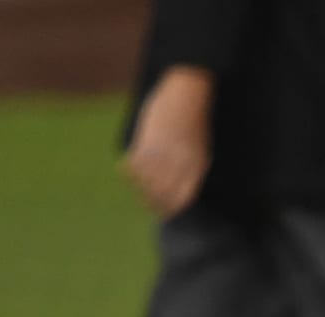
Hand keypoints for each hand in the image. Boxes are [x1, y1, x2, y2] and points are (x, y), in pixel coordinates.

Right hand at [121, 65, 214, 218]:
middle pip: (163, 193)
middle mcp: (181, 163)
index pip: (183, 198)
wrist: (187, 92)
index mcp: (197, 166)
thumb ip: (190, 169)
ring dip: (139, 188)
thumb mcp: (200, 148)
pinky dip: (128, 168)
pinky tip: (124, 168)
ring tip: (135, 190)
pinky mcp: (149, 140)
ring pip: (147, 181)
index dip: (171, 209)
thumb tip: (175, 189)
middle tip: (145, 205)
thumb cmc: (194, 121)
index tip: (163, 214)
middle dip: (153, 202)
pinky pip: (135, 163)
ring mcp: (164, 152)